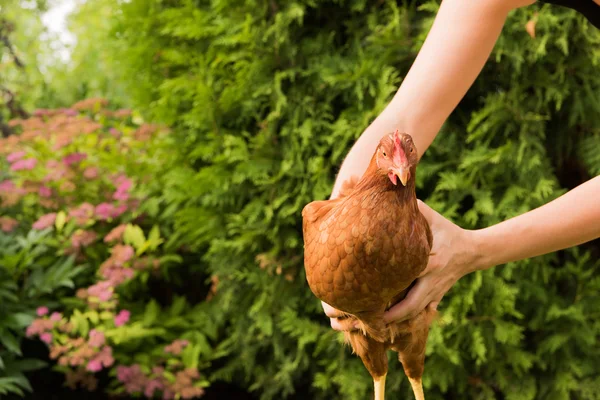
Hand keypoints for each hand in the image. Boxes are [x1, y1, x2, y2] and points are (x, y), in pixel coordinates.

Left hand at [383, 200, 479, 322]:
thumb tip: (391, 193)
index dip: (388, 284)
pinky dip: (411, 317)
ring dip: (399, 320)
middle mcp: (432, 280)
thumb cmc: (447, 231)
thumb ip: (413, 208)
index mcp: (429, 262)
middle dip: (392, 314)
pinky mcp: (438, 296)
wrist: (473, 249)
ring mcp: (436, 291)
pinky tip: (397, 324)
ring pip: (416, 311)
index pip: (405, 276)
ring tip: (380, 325)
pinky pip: (423, 310)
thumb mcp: (431, 217)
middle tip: (372, 319)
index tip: (369, 289)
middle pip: (410, 304)